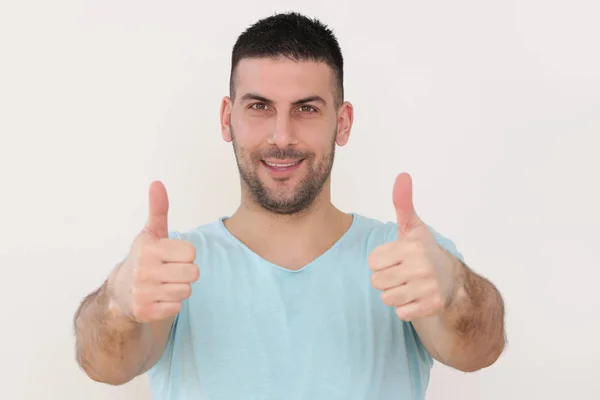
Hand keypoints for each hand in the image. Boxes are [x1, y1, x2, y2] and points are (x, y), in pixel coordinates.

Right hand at [107, 181, 198, 322]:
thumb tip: (157, 183)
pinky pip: (177, 307)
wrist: (119, 293)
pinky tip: (158, 297)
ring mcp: (144, 292)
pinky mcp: (145, 312)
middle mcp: (144, 271)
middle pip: (193, 273)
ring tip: (163, 284)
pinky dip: (171, 304)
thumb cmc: (142, 258)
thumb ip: (158, 210)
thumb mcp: (150, 233)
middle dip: (184, 273)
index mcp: (149, 249)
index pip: (191, 253)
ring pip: (186, 291)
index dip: (184, 255)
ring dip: (178, 288)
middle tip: (169, 271)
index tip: (171, 256)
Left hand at [369, 173, 457, 320]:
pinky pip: (401, 313)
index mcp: (412, 246)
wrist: (452, 280)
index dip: (381, 261)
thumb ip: (403, 203)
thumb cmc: (424, 251)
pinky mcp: (431, 307)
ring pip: (387, 298)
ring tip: (407, 285)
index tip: (396, 258)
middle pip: (377, 282)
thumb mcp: (413, 227)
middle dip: (386, 279)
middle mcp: (421, 267)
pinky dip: (405, 308)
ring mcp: (427, 288)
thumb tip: (402, 175)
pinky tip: (415, 298)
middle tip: (402, 273)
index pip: (372, 262)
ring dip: (394, 294)